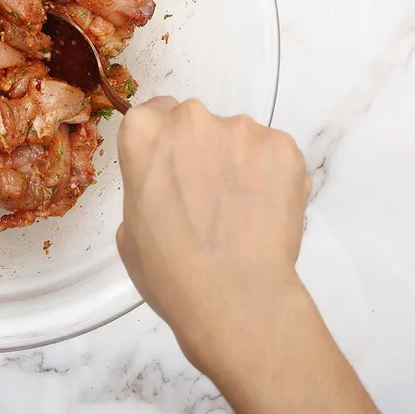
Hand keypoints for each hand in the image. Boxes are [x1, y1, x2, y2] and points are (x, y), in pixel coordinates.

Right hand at [117, 98, 378, 413]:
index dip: (162, 147)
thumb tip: (171, 189)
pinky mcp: (285, 148)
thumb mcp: (129, 228)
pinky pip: (274, 156)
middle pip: (194, 122)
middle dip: (198, 151)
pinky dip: (272, 177)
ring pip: (237, 139)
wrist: (235, 297)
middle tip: (205, 197)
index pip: (151, 116)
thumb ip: (147, 189)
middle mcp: (192, 118)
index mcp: (144, 133)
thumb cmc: (169, 271)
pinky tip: (266, 214)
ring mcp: (243, 129)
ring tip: (242, 213)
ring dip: (237, 164)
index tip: (169, 174)